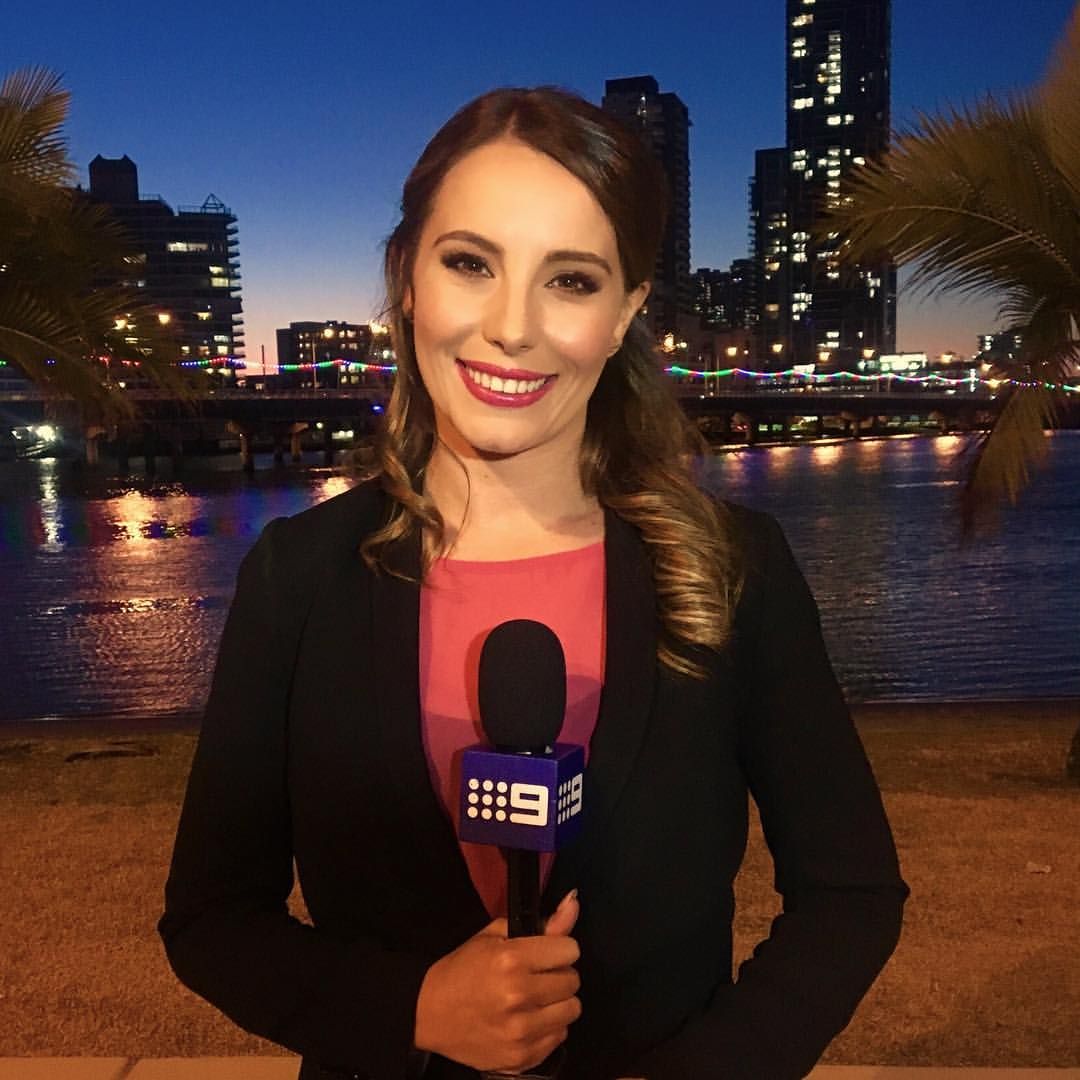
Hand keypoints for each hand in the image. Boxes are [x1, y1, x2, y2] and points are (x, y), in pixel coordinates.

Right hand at [414, 889, 580, 1073]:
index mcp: (512, 960)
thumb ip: (541, 924)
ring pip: (571, 1010)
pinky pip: (559, 1036)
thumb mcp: (494, 936)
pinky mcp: (522, 1058)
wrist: (428, 1014)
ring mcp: (522, 1032)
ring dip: (557, 1002)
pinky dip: (548, 1027)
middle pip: (573, 980)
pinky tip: (528, 1019)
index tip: (544, 952)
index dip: (558, 948)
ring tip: (534, 998)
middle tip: (536, 975)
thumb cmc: (462, 969)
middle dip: (558, 974)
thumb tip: (574, 903)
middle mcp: (520, 996)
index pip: (570, 950)